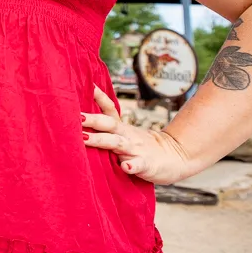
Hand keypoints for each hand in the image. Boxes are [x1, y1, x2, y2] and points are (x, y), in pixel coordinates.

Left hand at [81, 86, 196, 184]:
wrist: (176, 158)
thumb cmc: (142, 146)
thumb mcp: (125, 133)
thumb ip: (107, 129)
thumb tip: (80, 119)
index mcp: (121, 128)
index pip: (109, 108)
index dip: (98, 96)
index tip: (86, 85)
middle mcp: (127, 135)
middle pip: (108, 123)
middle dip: (91, 119)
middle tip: (75, 117)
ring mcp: (136, 149)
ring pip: (116, 143)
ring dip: (100, 140)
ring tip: (84, 139)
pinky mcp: (146, 165)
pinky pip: (138, 165)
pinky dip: (131, 165)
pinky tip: (125, 167)